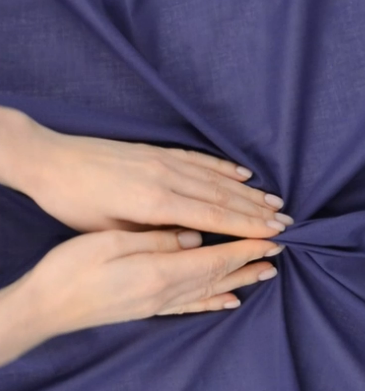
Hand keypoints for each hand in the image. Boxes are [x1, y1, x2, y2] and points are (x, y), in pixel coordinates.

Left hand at [2, 108, 292, 235]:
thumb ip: (153, 234)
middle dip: (257, 211)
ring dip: (248, 190)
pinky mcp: (158, 152)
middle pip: (222, 196)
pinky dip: (223, 167)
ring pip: (216, 178)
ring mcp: (164, 161)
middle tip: (286, 221)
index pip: (213, 217)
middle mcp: (167, 178)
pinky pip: (198, 159)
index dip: (247, 225)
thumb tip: (191, 238)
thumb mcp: (109, 229)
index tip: (274, 233)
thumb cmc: (74, 202)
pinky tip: (242, 172)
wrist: (51, 160)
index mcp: (156, 203)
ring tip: (274, 200)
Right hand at [22, 230, 282, 337]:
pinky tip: (229, 302)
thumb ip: (156, 240)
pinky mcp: (150, 309)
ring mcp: (159, 303)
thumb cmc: (71, 270)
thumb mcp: (110, 243)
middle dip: (251, 260)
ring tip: (266, 274)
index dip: (246, 246)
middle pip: (220, 274)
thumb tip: (193, 237)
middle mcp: (166, 291)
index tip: (271, 236)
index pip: (216, 257)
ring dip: (241, 280)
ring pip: (212, 290)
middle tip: (279, 251)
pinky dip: (215, 302)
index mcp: (160, 271)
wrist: (46, 308)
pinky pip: (193, 305)